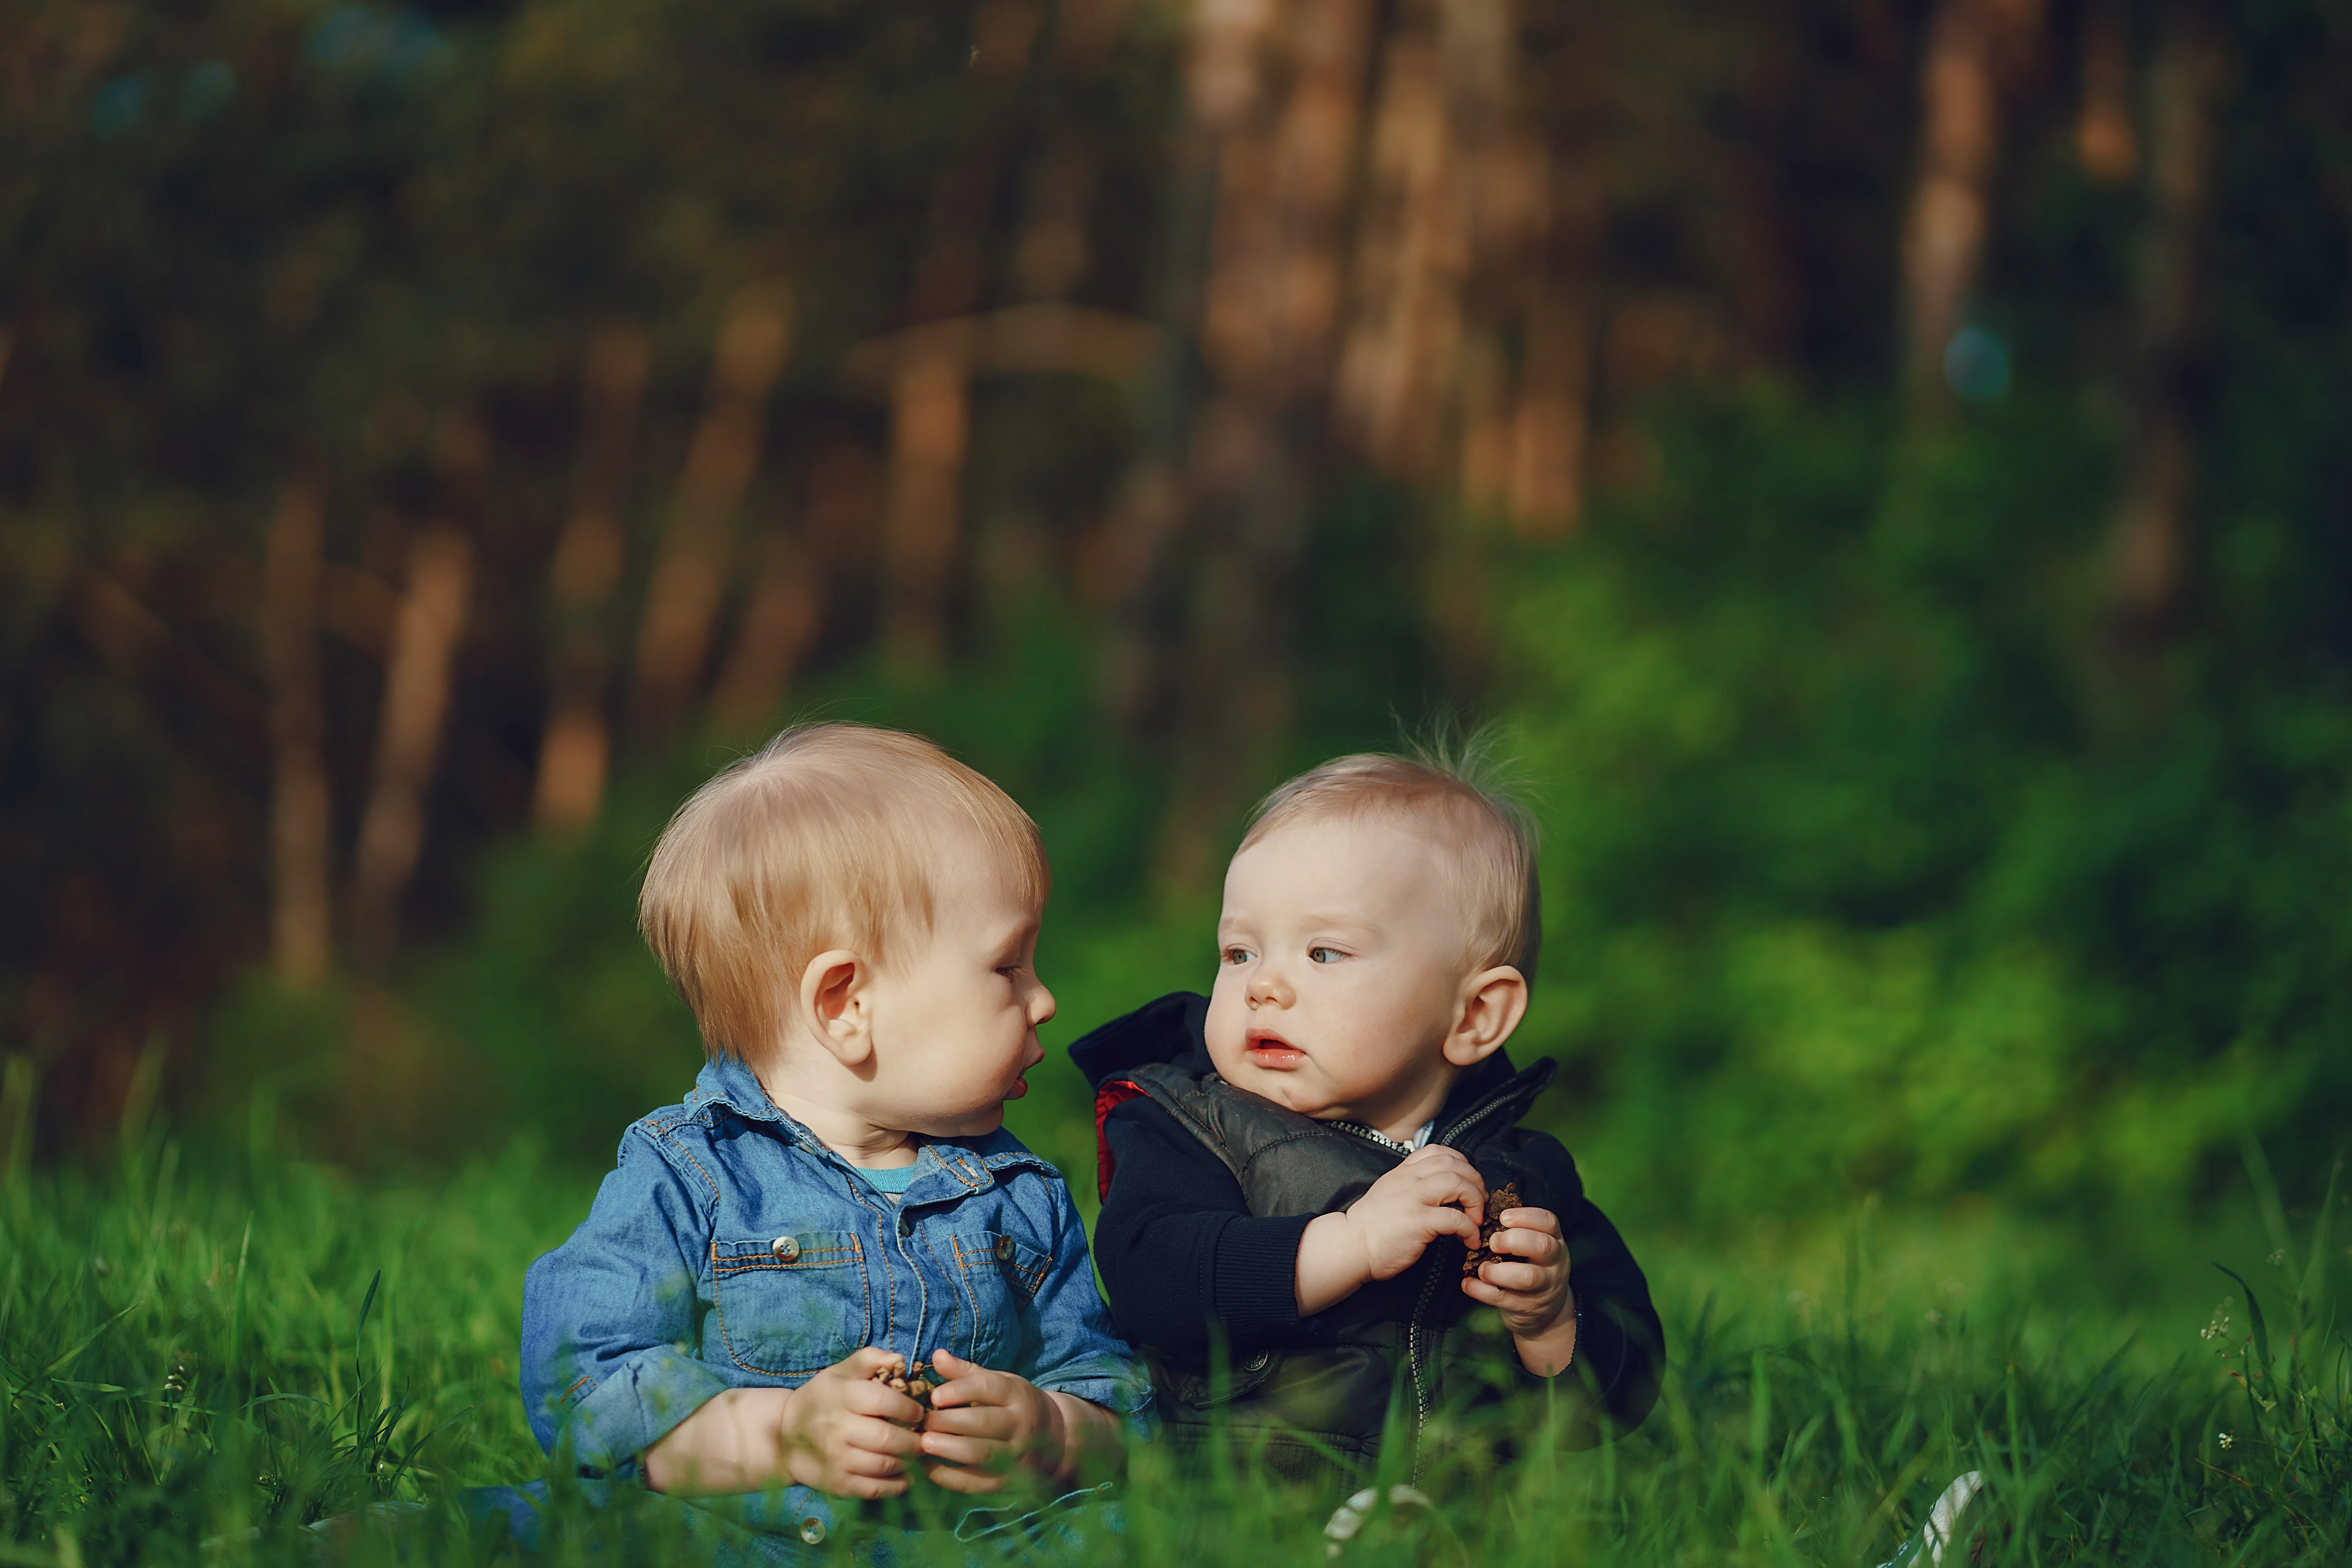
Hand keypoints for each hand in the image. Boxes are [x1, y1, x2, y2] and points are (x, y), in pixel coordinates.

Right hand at [774, 1346, 928, 1497]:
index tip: (919, 1413)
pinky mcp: (837, 1484)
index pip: (884, 1401)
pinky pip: (874, 1489)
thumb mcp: (841, 1372)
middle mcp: (838, 1429)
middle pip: (887, 1438)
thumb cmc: (822, 1398)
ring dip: (908, 1461)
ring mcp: (837, 1460)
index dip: (908, 1408)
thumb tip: (900, 1359)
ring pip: (883, 1465)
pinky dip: (896, 1486)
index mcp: (842, 1396)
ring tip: (916, 1454)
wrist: (784, 1436)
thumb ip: (870, 1359)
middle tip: (925, 1438)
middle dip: (914, 1440)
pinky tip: (906, 1477)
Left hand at [914, 1349, 1067, 1492]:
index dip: (960, 1390)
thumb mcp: (999, 1382)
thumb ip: (966, 1372)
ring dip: (949, 1449)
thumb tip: (937, 1355)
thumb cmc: (1014, 1405)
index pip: (989, 1388)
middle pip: (983, 1422)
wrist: (1055, 1440)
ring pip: (981, 1453)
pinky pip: (976, 1482)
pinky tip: (928, 1467)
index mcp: (1017, 1395)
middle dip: (948, 1422)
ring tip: (923, 1443)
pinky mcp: (1006, 1482)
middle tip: (922, 1422)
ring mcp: (1015, 1455)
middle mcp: (1019, 1424)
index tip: (934, 1396)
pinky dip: (949, 1477)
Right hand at [1296, 1146, 1486, 1315]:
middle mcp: (1408, 1180)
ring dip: (1475, 1200)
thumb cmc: (1371, 1227)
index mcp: (1402, 1172)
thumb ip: (1410, 1186)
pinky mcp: (1418, 1222)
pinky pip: (1455, 1218)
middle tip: (1479, 1203)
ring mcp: (1413, 1199)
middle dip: (1475, 1182)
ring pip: (1457, 1183)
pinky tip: (1468, 1240)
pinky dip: (1469, 1229)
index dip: (1461, 1164)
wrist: (1350, 1247)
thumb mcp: (1388, 1193)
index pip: (1438, 1152)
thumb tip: (1439, 1190)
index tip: (1467, 1183)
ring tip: (1476, 1219)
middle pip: (1454, 1165)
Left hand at [1460, 1204, 1577, 1375]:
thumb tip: (1479, 1210)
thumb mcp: (1533, 1245)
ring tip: (1481, 1268)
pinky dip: (1481, 1291)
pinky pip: (1503, 1299)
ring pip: (1527, 1277)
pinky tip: (1468, 1284)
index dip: (1525, 1217)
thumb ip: (1515, 1230)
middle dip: (1513, 1240)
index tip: (1503, 1217)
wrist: (1547, 1311)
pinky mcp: (1527, 1307)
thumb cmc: (1531, 1266)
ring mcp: (1543, 1287)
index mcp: (1554, 1240)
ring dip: (1498, 1271)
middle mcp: (1553, 1263)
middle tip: (1492, 1242)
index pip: (1548, 1222)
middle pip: (1542, 1246)